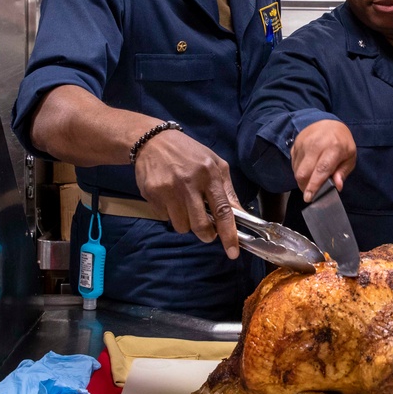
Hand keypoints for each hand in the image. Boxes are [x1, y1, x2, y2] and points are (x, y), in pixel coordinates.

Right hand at [133, 129, 240, 258]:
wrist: (152, 141)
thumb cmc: (189, 153)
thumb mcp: (215, 164)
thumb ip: (227, 190)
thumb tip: (240, 215)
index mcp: (209, 174)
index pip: (223, 210)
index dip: (229, 234)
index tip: (233, 252)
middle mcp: (189, 183)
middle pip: (200, 225)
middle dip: (206, 234)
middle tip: (207, 231)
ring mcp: (168, 189)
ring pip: (181, 226)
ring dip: (186, 223)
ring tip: (185, 205)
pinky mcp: (151, 194)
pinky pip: (165, 218)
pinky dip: (170, 213)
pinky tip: (170, 196)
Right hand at [291, 120, 356, 201]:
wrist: (329, 123)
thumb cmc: (342, 142)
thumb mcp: (350, 156)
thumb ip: (343, 172)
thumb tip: (337, 186)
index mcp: (333, 147)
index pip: (321, 169)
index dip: (314, 185)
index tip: (309, 197)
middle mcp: (316, 144)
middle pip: (304, 172)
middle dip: (305, 186)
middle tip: (311, 192)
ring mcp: (303, 144)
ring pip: (297, 170)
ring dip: (302, 180)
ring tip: (312, 178)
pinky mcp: (295, 145)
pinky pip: (293, 164)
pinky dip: (299, 171)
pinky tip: (308, 169)